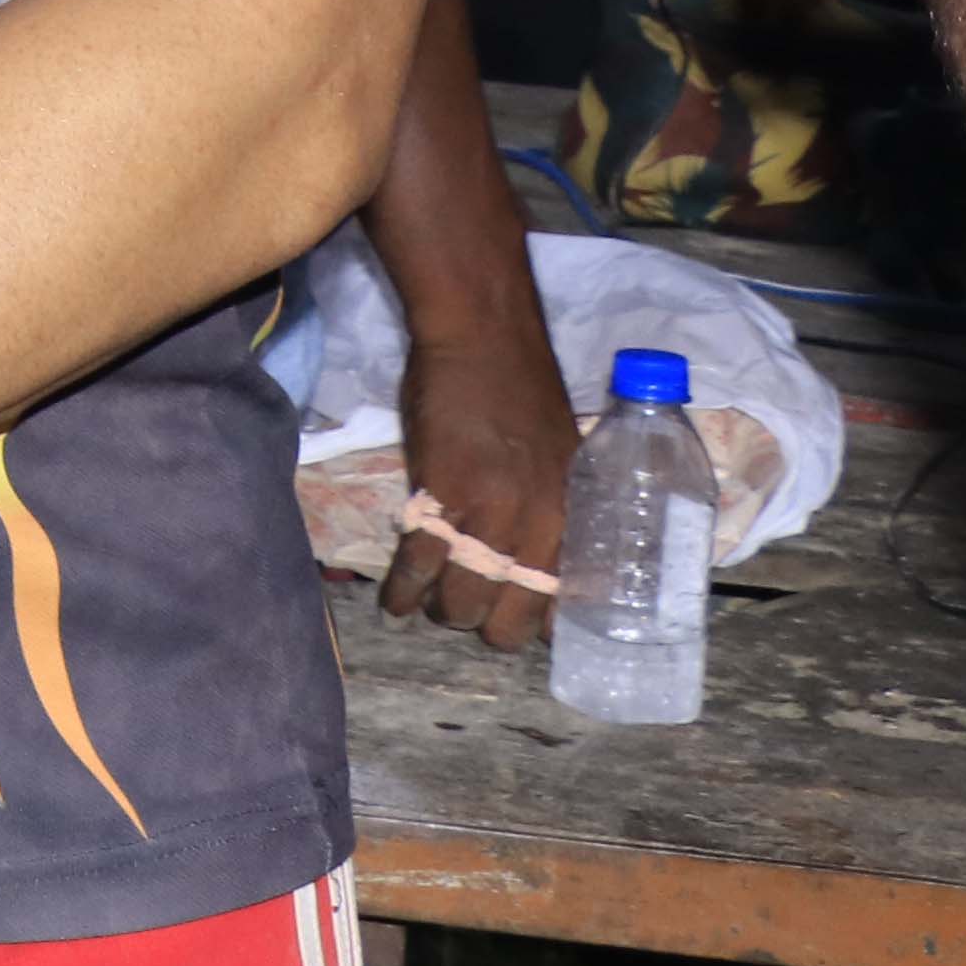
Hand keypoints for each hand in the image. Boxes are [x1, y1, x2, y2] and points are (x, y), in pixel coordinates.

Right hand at [378, 334, 577, 652]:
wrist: (484, 339)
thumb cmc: (523, 392)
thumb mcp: (564, 462)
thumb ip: (554, 512)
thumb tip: (536, 558)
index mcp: (572, 520)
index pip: (563, 606)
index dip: (534, 626)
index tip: (514, 623)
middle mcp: (538, 528)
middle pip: (508, 621)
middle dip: (482, 626)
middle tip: (464, 609)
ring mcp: (488, 516)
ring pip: (459, 602)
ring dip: (440, 610)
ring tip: (428, 601)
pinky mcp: (438, 498)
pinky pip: (417, 567)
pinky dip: (401, 593)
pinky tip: (393, 604)